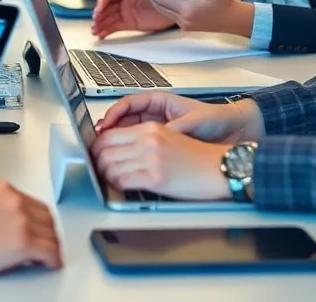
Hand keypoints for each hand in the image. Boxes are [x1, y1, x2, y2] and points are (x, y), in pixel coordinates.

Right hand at [0, 182, 61, 277]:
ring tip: (48, 258)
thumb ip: (0, 208)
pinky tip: (49, 264)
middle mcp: (16, 201)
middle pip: (47, 218)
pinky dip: (53, 260)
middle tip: (48, 245)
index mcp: (5, 190)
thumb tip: (10, 225)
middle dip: (49, 233)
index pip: (35, 205)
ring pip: (51, 235)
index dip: (40, 221)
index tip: (41, 230)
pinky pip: (50, 251)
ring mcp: (21, 221)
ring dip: (52, 247)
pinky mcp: (23, 242)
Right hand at [91, 0, 171, 38]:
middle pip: (107, 7)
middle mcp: (126, 0)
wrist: (175, 7)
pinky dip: (107, 31)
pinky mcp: (130, 23)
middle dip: (98, 16)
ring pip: (108, 18)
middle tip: (94, 23)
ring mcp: (127, 12)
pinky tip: (101, 35)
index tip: (99, 10)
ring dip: (100, 24)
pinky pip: (115, 27)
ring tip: (94, 32)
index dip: (103, 2)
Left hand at [92, 122, 229, 200]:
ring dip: (106, 175)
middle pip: (104, 148)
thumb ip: (144, 141)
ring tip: (111, 180)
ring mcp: (150, 158)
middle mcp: (147, 140)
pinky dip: (117, 185)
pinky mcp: (154, 177)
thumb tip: (120, 151)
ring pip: (110, 165)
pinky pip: (122, 180)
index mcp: (150, 128)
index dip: (97, 146)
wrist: (219, 168)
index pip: (110, 134)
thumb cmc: (198, 158)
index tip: (96, 154)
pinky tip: (122, 187)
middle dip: (97, 161)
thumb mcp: (168, 139)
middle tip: (98, 169)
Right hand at [97, 91, 264, 142]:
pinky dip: (130, 150)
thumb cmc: (214, 119)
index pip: (129, 104)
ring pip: (129, 132)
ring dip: (118, 141)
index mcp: (159, 101)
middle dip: (111, 129)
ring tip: (108, 151)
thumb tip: (157, 136)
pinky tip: (125, 158)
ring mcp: (156, 128)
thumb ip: (175, 128)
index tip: (106, 125)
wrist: (232, 131)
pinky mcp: (161, 142)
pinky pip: (140, 144)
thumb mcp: (193, 122)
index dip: (114, 113)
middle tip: (100, 141)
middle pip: (124, 119)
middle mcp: (155, 114)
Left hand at [139, 0, 254, 37]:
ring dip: (157, 1)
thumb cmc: (225, 4)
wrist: (234, 20)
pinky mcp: (186, 27)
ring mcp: (184, 25)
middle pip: (160, 7)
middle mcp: (183, 20)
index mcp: (188, 10)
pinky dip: (165, 6)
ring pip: (164, 12)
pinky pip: (171, 15)